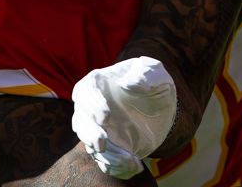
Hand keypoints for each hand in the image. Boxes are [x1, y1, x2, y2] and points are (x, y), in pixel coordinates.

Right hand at [71, 56, 176, 178]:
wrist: (161, 109)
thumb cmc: (153, 84)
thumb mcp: (155, 73)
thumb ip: (144, 74)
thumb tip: (127, 83)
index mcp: (98, 84)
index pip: (85, 92)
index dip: (91, 105)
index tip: (105, 116)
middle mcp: (92, 108)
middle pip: (80, 122)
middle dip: (90, 135)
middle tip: (103, 144)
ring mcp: (98, 130)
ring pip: (91, 146)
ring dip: (107, 156)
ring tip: (129, 160)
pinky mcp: (108, 148)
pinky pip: (105, 162)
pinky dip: (117, 168)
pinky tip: (135, 166)